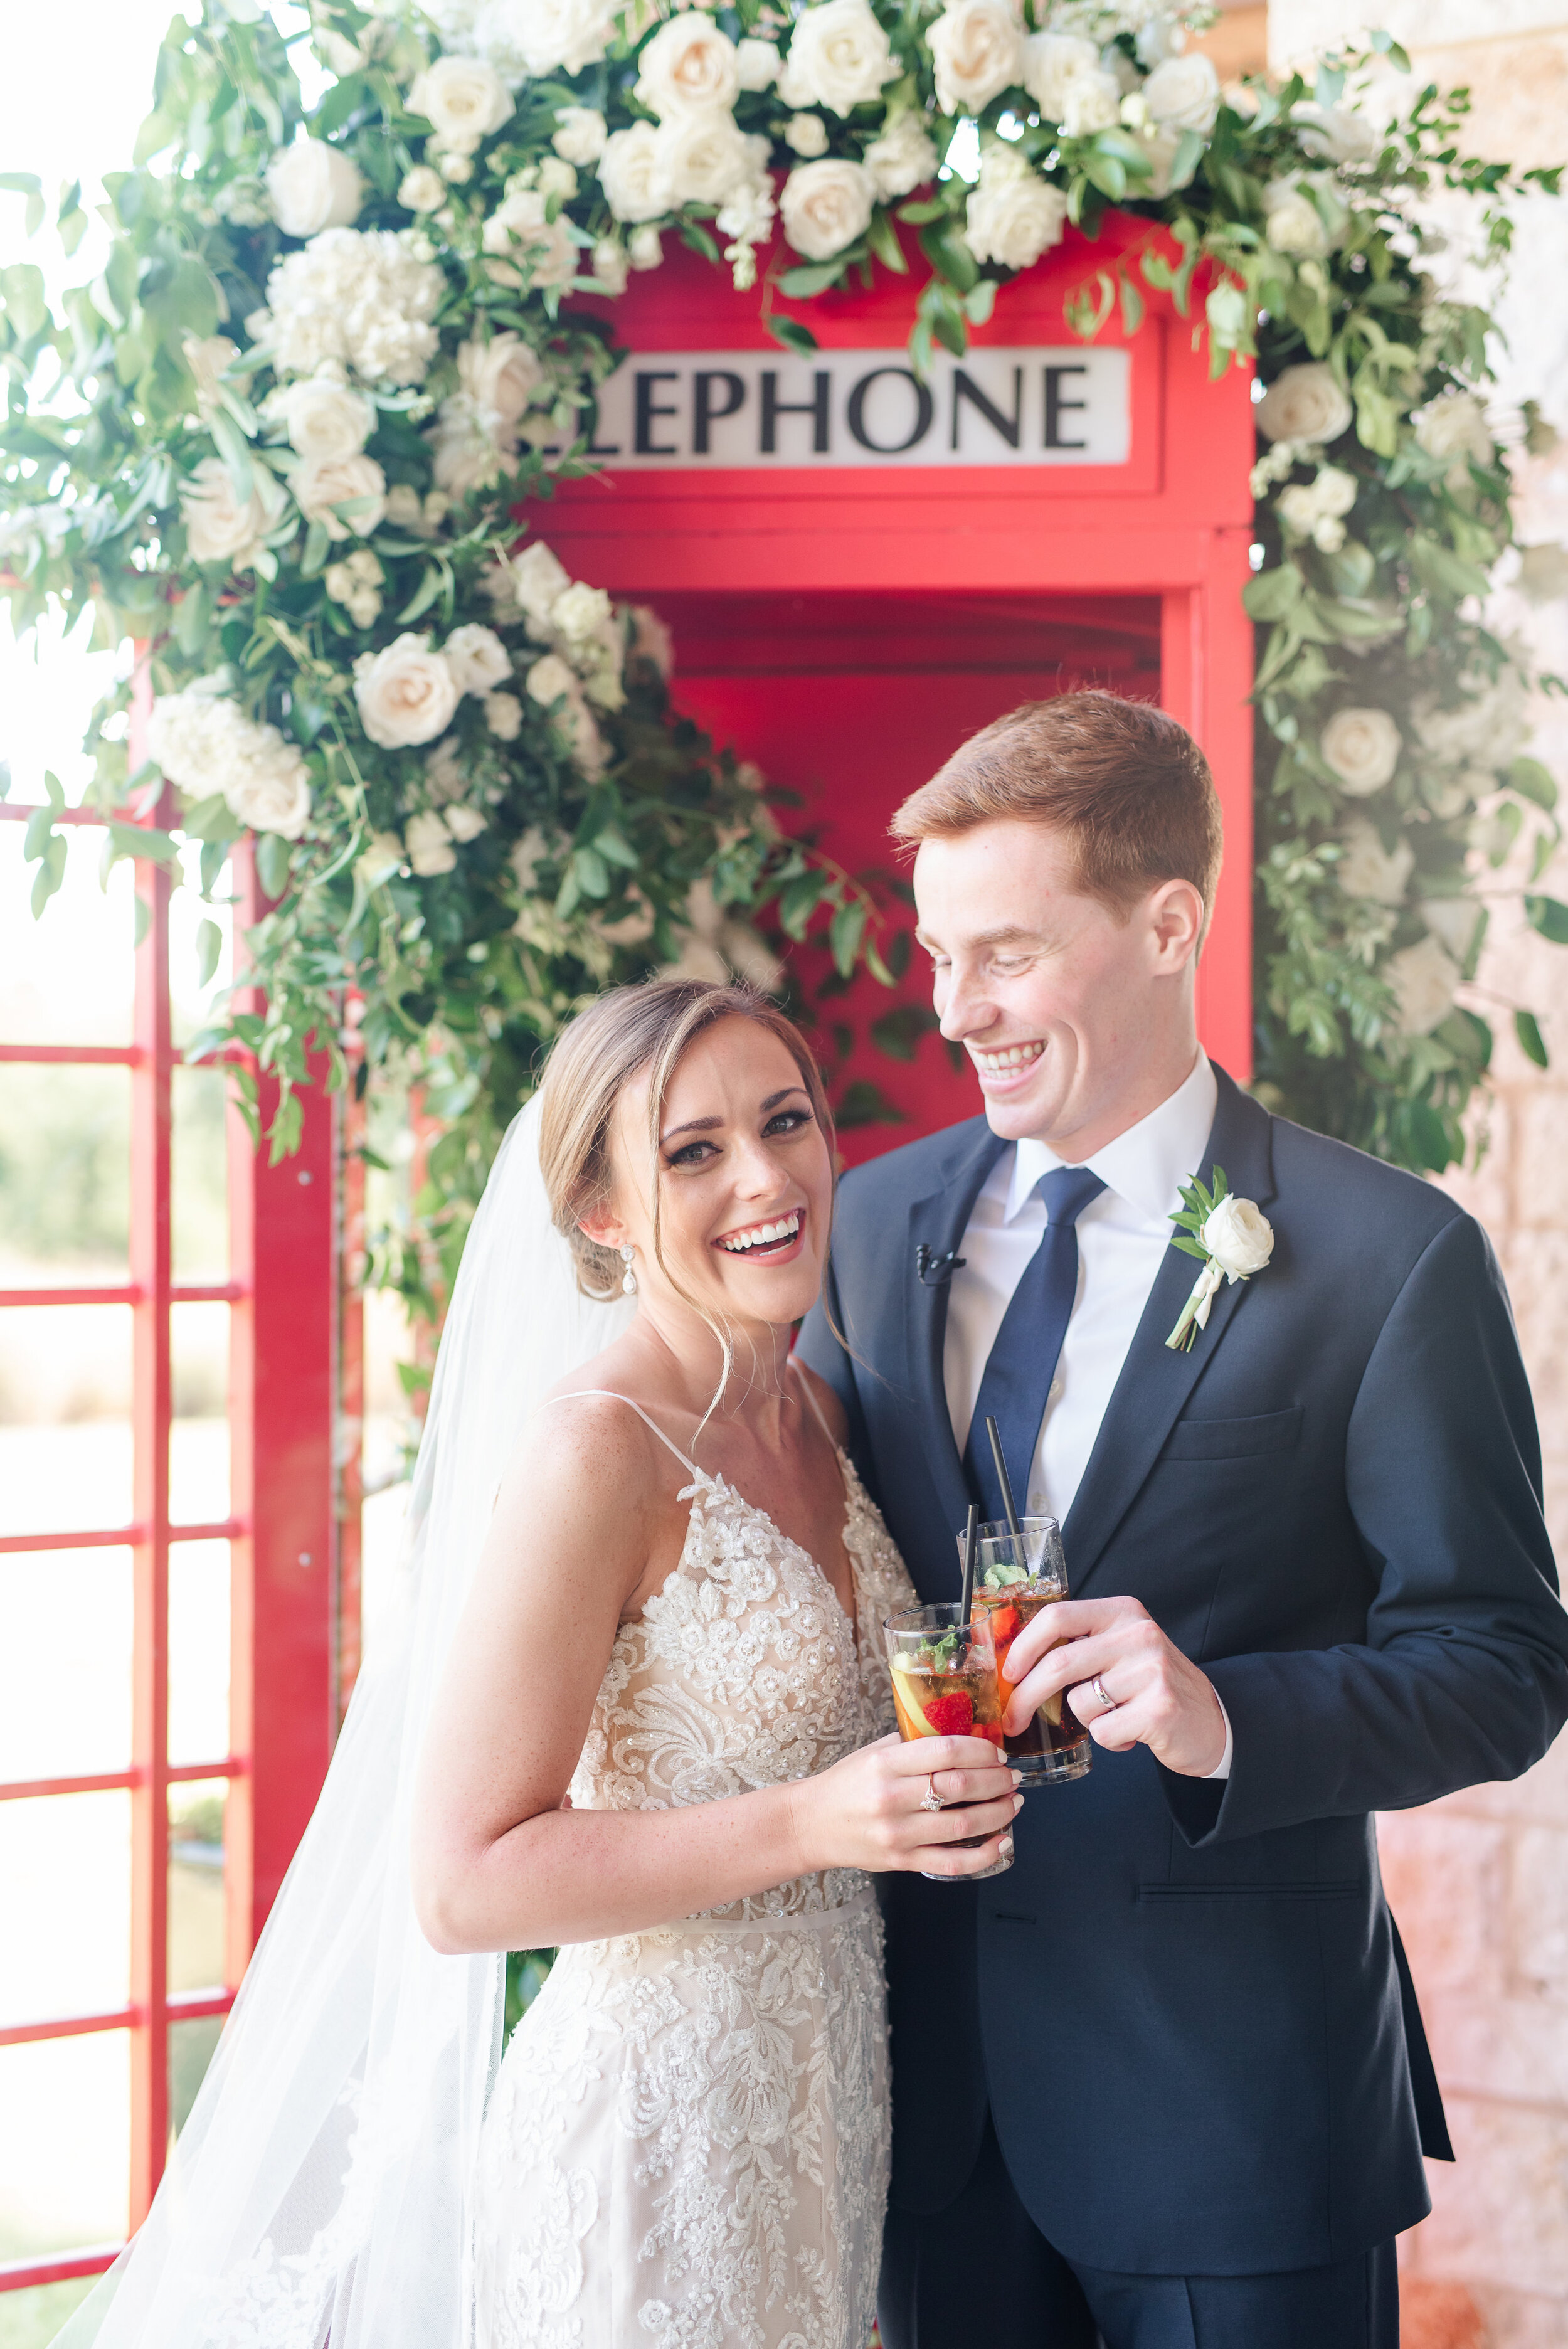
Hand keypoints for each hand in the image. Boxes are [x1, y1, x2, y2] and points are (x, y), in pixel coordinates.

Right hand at [793, 1732, 1023, 1877]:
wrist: (811, 1824)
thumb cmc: (846, 1783)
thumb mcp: (875, 1753)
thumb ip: (914, 1744)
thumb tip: (964, 1736)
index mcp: (886, 1764)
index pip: (946, 1751)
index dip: (981, 1750)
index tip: (997, 1752)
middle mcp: (892, 1798)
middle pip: (960, 1786)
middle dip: (996, 1780)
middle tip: (1012, 1776)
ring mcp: (898, 1834)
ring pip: (963, 1824)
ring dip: (998, 1812)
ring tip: (1013, 1802)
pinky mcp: (902, 1862)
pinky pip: (952, 1862)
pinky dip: (984, 1854)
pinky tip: (1003, 1842)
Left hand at [1001, 1597, 1226, 1777]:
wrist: (1212, 1721)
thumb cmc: (1153, 1686)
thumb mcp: (1121, 1649)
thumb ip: (1080, 1645)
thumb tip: (1013, 1665)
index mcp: (1122, 1612)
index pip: (1057, 1617)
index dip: (1023, 1646)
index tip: (1008, 1673)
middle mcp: (1138, 1634)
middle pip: (1059, 1664)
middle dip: (1025, 1697)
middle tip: (1011, 1720)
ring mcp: (1151, 1671)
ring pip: (1079, 1703)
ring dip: (1086, 1721)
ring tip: (1115, 1717)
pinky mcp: (1159, 1709)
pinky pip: (1102, 1731)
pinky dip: (1108, 1740)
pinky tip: (1132, 1733)